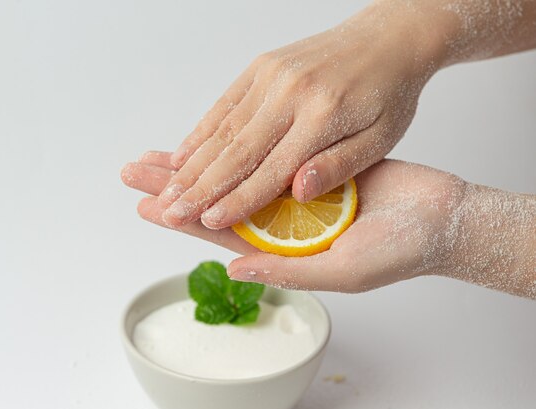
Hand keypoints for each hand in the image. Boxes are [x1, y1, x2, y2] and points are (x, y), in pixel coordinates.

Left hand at [122, 152, 466, 292]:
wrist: (439, 216)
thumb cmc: (398, 251)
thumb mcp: (341, 270)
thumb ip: (287, 269)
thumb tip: (235, 269)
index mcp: (281, 247)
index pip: (219, 233)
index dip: (183, 220)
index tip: (148, 206)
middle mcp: (280, 221)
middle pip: (217, 202)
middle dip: (176, 187)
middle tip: (136, 172)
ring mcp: (293, 192)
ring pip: (235, 175)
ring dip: (201, 164)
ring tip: (162, 154)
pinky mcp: (310, 165)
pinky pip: (266, 155)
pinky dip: (241, 147)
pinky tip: (217, 140)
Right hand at [157, 3, 443, 230]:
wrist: (388, 37)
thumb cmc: (389, 93)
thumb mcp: (381, 139)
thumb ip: (338, 167)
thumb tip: (297, 194)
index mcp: (322, 117)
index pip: (271, 170)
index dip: (238, 201)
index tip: (209, 222)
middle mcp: (289, 94)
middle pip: (236, 151)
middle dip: (200, 188)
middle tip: (170, 213)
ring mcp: (271, 77)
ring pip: (222, 129)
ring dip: (191, 164)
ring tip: (167, 191)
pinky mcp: (262, 68)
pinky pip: (224, 104)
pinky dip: (200, 132)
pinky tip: (182, 155)